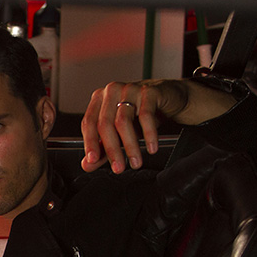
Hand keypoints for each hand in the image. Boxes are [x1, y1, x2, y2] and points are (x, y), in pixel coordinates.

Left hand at [80, 79, 235, 173]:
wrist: (169, 99)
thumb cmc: (139, 115)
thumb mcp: (118, 133)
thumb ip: (102, 149)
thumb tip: (88, 165)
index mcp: (99, 99)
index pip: (88, 123)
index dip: (90, 143)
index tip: (92, 161)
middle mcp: (112, 91)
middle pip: (105, 124)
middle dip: (112, 150)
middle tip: (119, 167)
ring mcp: (130, 89)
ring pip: (123, 121)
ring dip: (130, 146)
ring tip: (136, 162)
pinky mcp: (149, 91)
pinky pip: (146, 115)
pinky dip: (149, 135)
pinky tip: (151, 147)